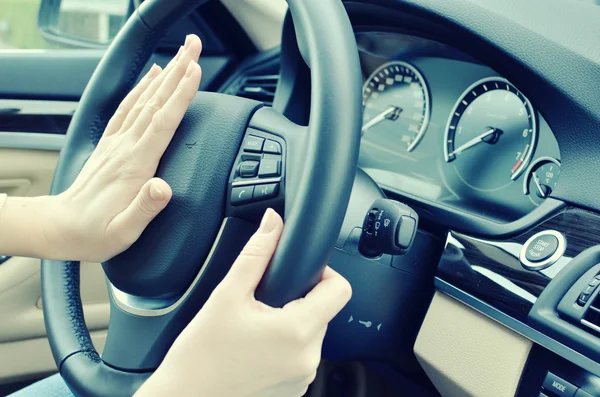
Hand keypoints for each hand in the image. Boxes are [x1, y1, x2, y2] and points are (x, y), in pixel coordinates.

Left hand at [42, 35, 202, 261]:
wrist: (60, 227)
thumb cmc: (95, 233)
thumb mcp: (124, 231)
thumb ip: (145, 208)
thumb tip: (163, 188)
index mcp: (134, 165)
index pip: (162, 122)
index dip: (180, 96)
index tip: (194, 71)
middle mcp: (125, 147)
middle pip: (156, 102)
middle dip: (177, 72)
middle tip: (194, 47)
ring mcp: (117, 143)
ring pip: (145, 100)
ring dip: (165, 75)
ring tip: (181, 55)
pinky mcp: (111, 144)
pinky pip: (128, 109)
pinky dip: (141, 89)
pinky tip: (151, 77)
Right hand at [135, 209, 351, 396]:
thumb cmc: (199, 357)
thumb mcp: (227, 296)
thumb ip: (256, 254)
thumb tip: (273, 223)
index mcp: (297, 331)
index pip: (340, 289)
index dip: (323, 273)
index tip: (297, 273)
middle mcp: (308, 358)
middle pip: (323, 311)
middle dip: (297, 299)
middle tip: (262, 302)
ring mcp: (303, 378)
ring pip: (311, 334)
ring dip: (290, 323)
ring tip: (255, 328)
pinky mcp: (294, 390)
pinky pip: (301, 356)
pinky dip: (284, 346)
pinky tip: (255, 347)